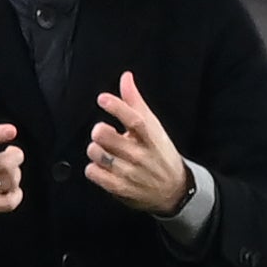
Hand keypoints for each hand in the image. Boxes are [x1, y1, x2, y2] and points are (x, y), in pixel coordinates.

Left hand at [86, 71, 189, 213]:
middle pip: (107, 137)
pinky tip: (101, 165)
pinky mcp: (119, 188)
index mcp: (151, 137)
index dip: (116, 107)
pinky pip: (93, 173)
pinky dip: (92, 167)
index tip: (102, 98)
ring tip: (103, 149)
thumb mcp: (153, 127)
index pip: (134, 119)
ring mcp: (129, 173)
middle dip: (99, 130)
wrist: (174, 190)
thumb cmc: (160, 153)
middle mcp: (140, 155)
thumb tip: (126, 77)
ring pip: (97, 154)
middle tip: (102, 131)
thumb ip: (135, 102)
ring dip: (94, 148)